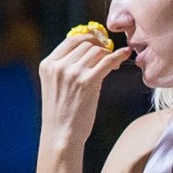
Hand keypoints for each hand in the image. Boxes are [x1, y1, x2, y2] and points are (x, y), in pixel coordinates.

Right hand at [38, 30, 132, 150]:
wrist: (61, 134)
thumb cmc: (62, 112)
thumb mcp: (56, 84)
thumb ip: (68, 66)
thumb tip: (94, 48)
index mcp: (47, 64)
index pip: (71, 40)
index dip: (88, 39)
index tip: (99, 43)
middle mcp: (58, 66)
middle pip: (86, 44)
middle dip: (100, 48)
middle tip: (108, 57)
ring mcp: (72, 73)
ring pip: (97, 51)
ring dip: (108, 54)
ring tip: (113, 65)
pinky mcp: (87, 82)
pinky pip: (108, 60)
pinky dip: (119, 55)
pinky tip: (125, 54)